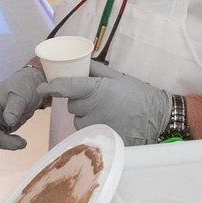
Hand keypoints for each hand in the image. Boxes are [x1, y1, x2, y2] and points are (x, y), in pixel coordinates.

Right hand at [0, 65, 45, 159]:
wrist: (33, 84)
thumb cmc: (25, 86)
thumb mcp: (21, 95)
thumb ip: (14, 108)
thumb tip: (8, 121)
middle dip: (2, 141)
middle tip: (20, 144)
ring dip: (8, 143)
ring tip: (23, 143)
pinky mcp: (1, 124)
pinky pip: (2, 138)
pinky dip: (11, 142)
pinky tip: (21, 142)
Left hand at [36, 60, 169, 145]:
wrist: (160, 117)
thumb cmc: (138, 94)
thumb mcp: (117, 77)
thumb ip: (94, 70)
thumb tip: (76, 63)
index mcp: (97, 89)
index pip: (68, 87)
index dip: (52, 87)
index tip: (41, 88)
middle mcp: (95, 108)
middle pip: (72, 106)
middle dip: (79, 102)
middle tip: (97, 100)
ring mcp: (99, 126)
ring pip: (78, 121)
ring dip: (85, 117)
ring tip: (105, 113)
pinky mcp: (103, 139)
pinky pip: (88, 133)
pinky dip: (94, 129)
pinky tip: (108, 124)